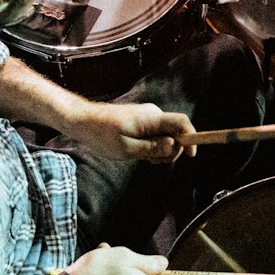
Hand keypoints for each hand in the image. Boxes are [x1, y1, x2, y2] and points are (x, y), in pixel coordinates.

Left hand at [67, 101, 195, 162]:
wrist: (83, 121)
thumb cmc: (101, 135)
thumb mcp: (126, 148)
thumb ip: (152, 148)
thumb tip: (174, 146)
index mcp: (151, 118)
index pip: (182, 122)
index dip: (191, 138)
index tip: (191, 155)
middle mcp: (153, 114)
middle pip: (176, 132)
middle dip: (171, 150)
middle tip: (151, 161)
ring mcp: (147, 117)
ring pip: (166, 135)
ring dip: (160, 150)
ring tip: (141, 157)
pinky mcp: (142, 121)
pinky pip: (156, 134)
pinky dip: (153, 146)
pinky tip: (139, 152)